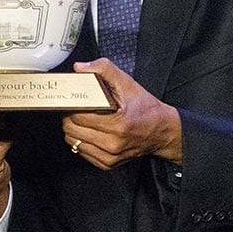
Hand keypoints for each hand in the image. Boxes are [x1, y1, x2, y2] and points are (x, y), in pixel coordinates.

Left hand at [64, 58, 182, 168]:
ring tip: (83, 118)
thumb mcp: (127, 83)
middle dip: (70, 115)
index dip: (72, 104)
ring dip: (73, 128)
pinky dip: (81, 140)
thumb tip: (81, 68)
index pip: (77, 115)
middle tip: (78, 108)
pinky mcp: (107, 163)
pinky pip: (81, 151)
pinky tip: (90, 131)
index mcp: (117, 123)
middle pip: (71, 129)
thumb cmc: (145, 108)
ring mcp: (109, 156)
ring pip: (73, 141)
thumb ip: (103, 70)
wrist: (161, 130)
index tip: (74, 99)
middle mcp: (112, 142)